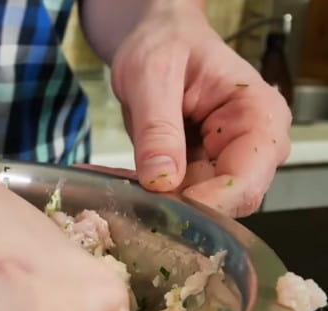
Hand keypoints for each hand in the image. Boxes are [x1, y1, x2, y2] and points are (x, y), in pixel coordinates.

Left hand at [109, 1, 290, 216]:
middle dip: (178, 205)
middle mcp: (250, 146)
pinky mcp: (197, 171)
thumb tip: (161, 179)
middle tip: (130, 196)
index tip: (164, 204)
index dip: (208, 202)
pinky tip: (116, 178)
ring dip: (155, 201)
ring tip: (117, 180)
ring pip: (196, 206)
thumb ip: (158, 126)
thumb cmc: (166, 43)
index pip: (246, 180)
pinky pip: (174, 196)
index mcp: (259, 116)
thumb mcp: (153, 74)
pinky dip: (145, 192)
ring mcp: (224, 162)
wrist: (158, 39)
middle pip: (225, 202)